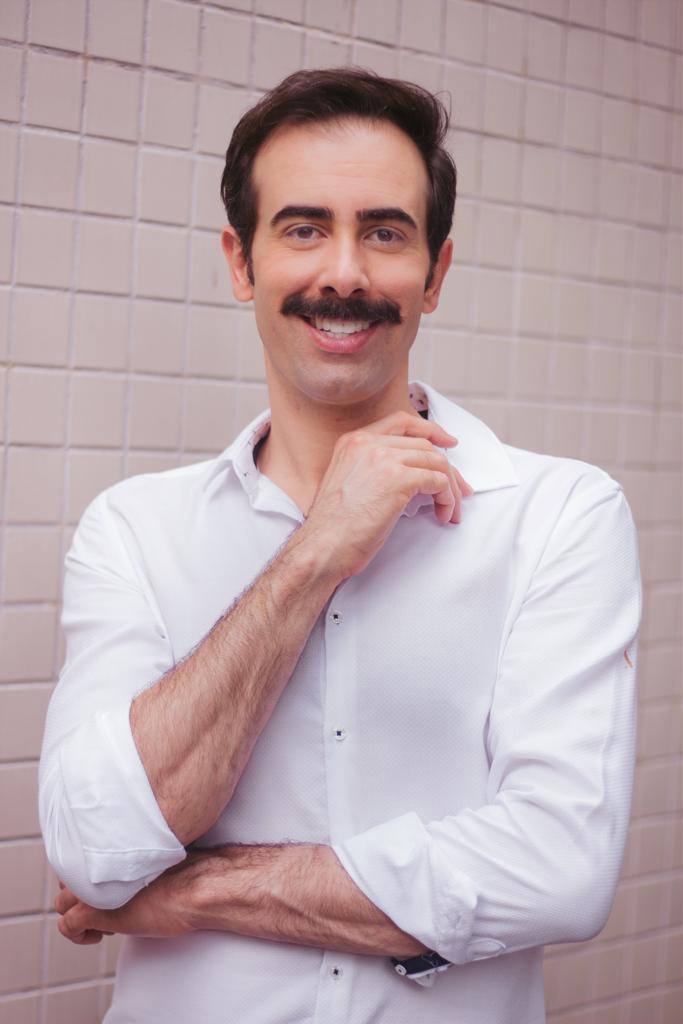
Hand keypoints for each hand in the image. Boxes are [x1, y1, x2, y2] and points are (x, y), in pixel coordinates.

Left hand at [55, 861, 199, 944]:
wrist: (198, 888)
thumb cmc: (188, 876)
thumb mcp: (157, 862)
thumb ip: (134, 863)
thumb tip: (128, 872)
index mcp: (115, 849)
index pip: (82, 857)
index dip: (93, 874)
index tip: (109, 887)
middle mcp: (101, 864)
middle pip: (68, 878)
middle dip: (82, 894)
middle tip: (107, 905)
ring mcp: (93, 887)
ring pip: (62, 902)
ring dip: (78, 914)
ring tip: (104, 923)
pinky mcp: (92, 911)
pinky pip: (67, 925)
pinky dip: (78, 935)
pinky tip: (99, 937)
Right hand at [300, 410, 471, 578]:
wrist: (322, 548)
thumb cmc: (333, 528)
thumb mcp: (348, 483)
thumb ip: (372, 469)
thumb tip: (411, 476)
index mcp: (353, 441)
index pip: (401, 422)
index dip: (430, 430)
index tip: (447, 442)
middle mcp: (368, 443)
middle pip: (424, 445)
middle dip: (448, 469)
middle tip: (460, 490)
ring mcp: (383, 459)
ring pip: (436, 463)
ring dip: (450, 488)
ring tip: (452, 510)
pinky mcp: (398, 480)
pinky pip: (438, 482)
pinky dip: (448, 499)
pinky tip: (443, 515)